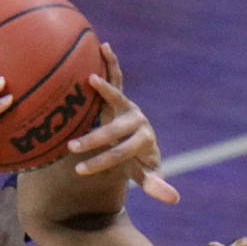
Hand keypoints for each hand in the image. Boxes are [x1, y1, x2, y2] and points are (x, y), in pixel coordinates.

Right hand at [65, 43, 179, 204]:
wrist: (138, 144)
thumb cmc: (137, 161)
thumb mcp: (143, 174)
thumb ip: (155, 184)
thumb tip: (175, 199)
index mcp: (143, 139)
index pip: (121, 151)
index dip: (102, 161)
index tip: (80, 170)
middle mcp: (138, 120)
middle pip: (115, 129)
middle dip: (94, 139)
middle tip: (71, 148)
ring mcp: (129, 106)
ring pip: (116, 97)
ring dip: (102, 89)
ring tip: (90, 78)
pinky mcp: (121, 96)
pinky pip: (117, 77)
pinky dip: (110, 63)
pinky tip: (103, 46)